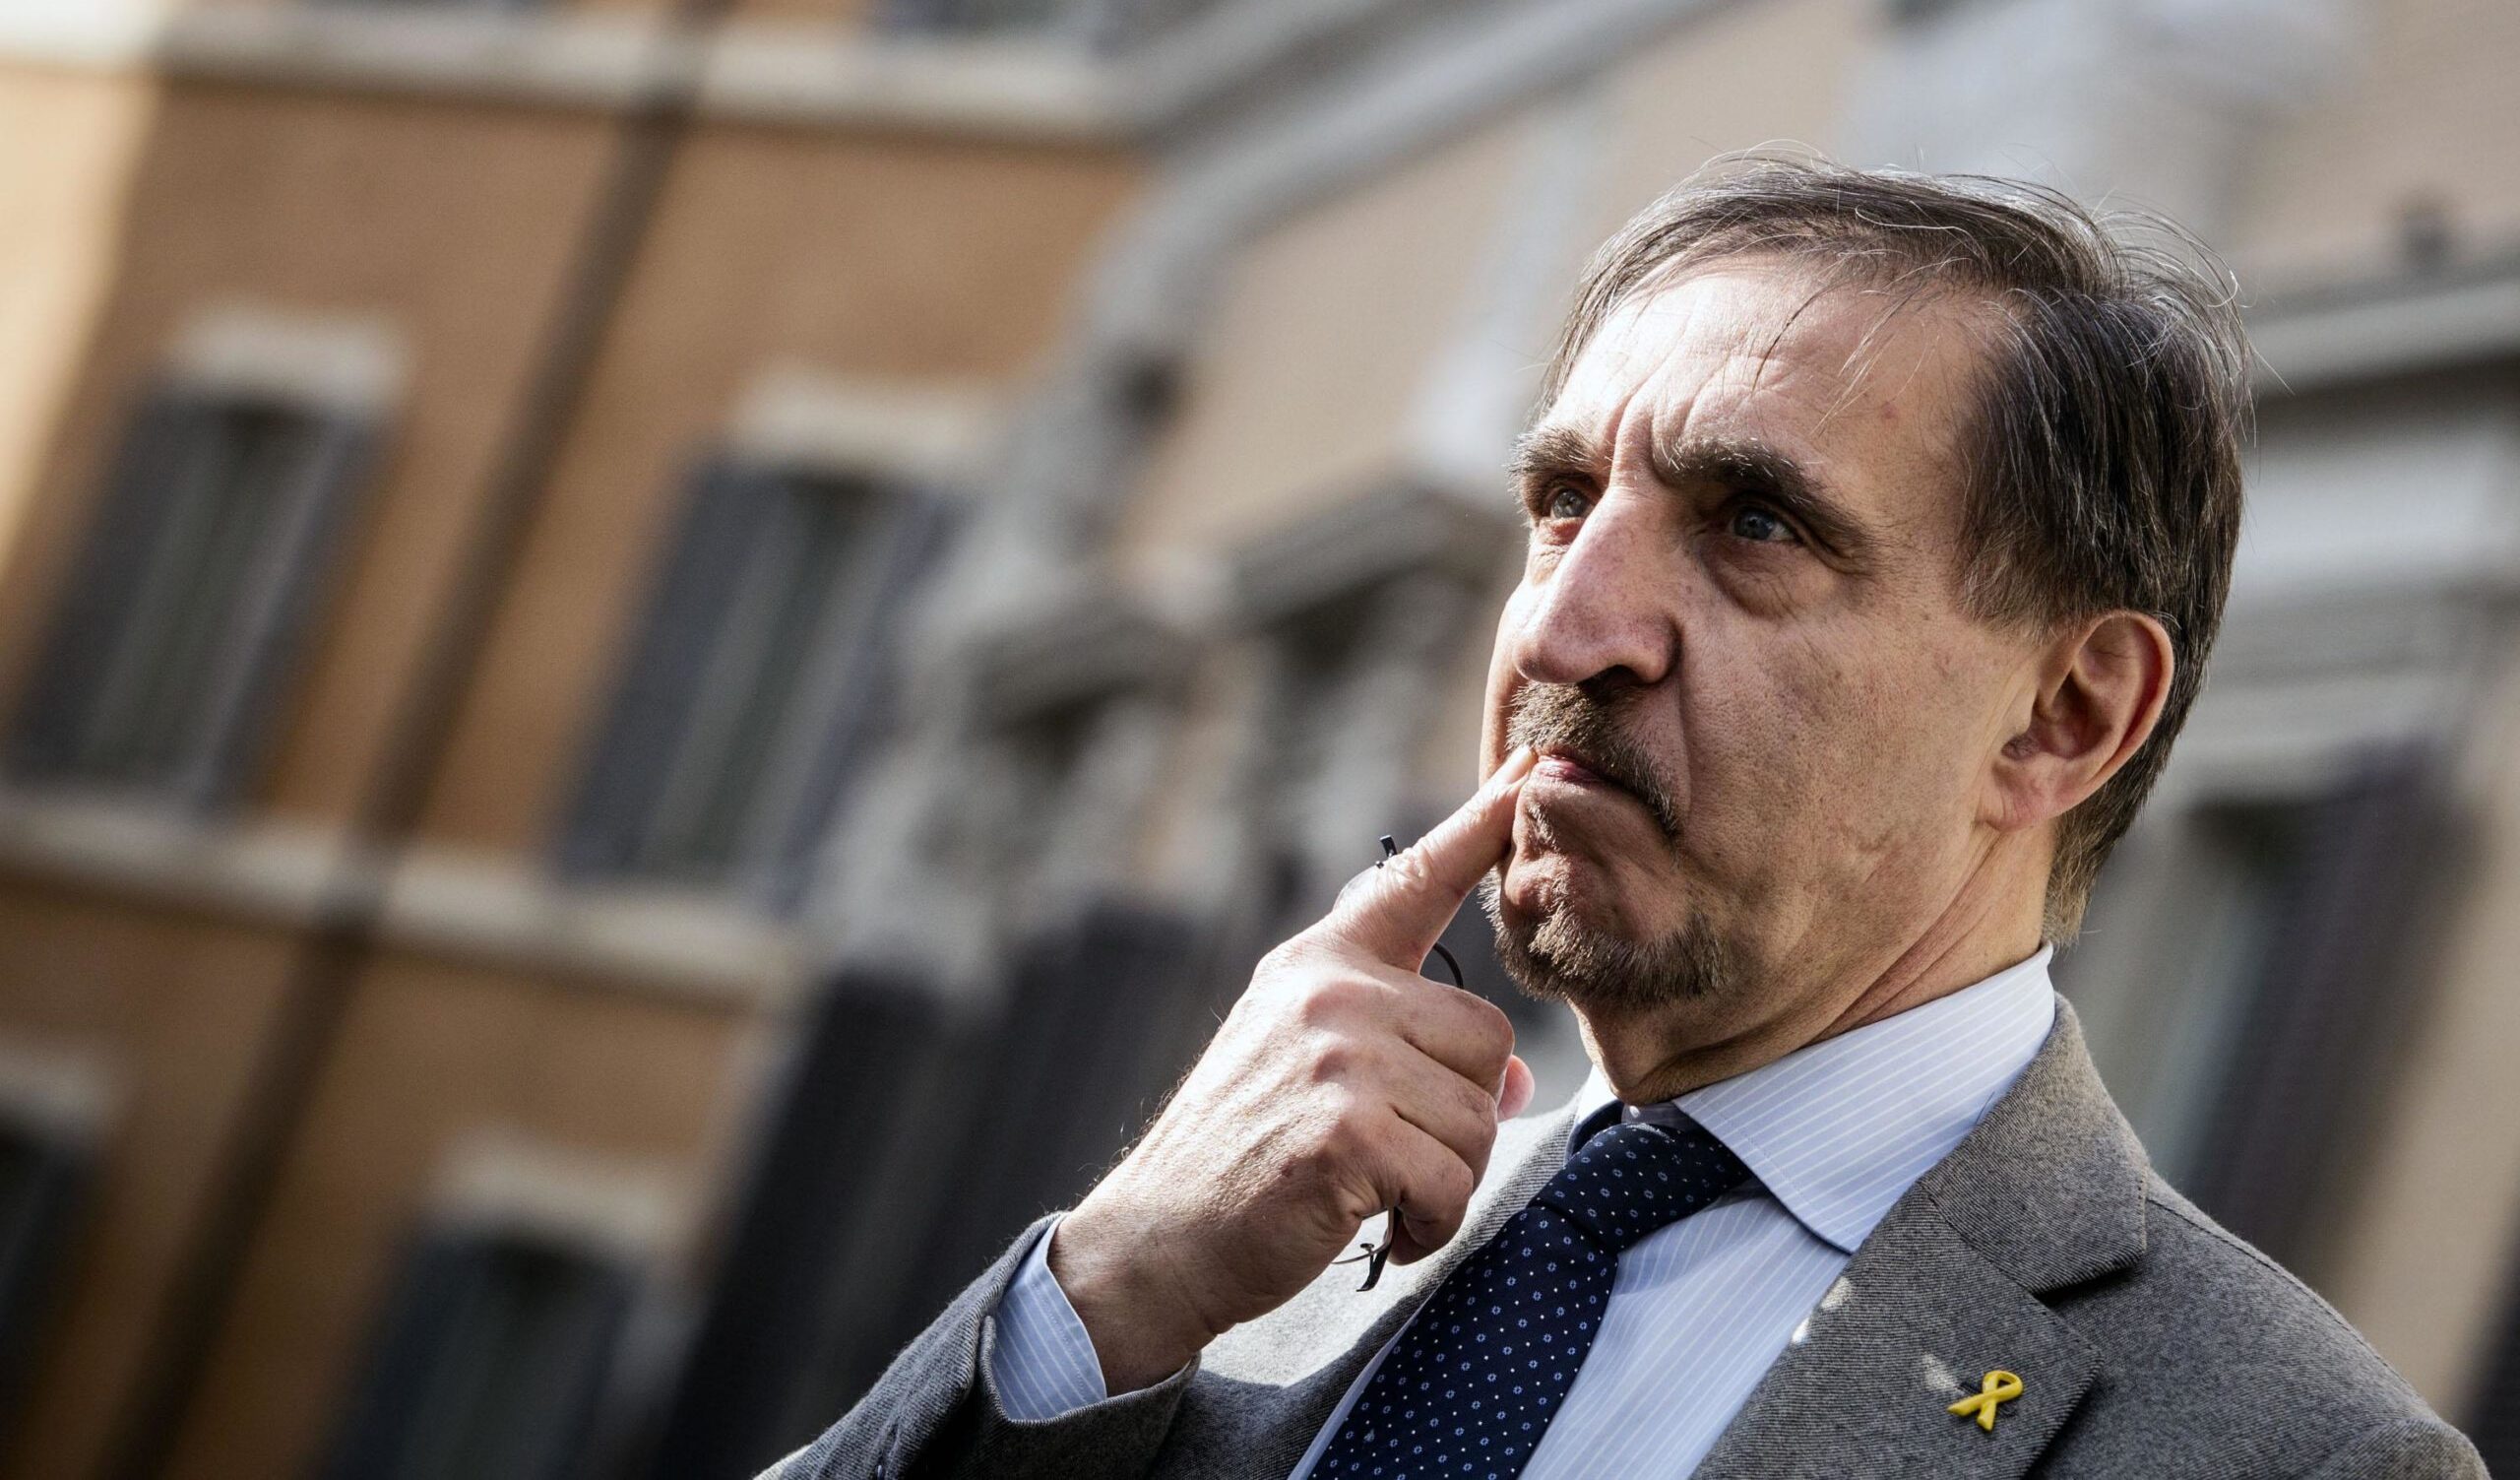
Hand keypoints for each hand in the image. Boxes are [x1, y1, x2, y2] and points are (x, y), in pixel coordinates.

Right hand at [1049, 748, 1539, 1392]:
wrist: (1159, 1239)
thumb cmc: (1239, 1158)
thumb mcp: (1308, 1068)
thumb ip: (1403, 1047)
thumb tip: (1515, 1081)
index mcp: (1320, 963)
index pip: (1416, 881)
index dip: (1482, 824)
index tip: (1533, 765)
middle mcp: (1331, 992)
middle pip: (1488, 1040)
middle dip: (1460, 1119)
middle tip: (1392, 1161)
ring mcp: (1338, 1056)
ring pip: (1479, 1117)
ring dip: (1444, 1181)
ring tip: (1373, 1195)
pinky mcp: (1347, 1131)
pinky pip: (1452, 1182)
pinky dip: (1429, 1226)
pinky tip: (1377, 1229)